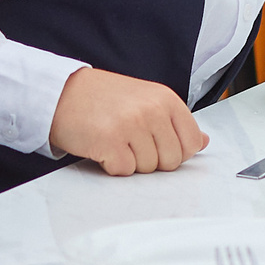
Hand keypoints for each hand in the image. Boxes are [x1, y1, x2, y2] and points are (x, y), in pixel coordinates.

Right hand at [50, 69, 207, 175]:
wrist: (61, 93)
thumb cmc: (102, 98)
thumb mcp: (145, 100)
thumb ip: (174, 122)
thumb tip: (203, 141)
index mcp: (165, 99)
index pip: (192, 142)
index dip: (175, 151)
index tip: (157, 144)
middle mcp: (151, 110)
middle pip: (172, 161)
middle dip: (152, 159)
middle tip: (130, 141)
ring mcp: (131, 126)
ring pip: (148, 169)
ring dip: (130, 161)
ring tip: (115, 140)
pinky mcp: (110, 142)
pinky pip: (124, 171)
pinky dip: (112, 165)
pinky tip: (102, 147)